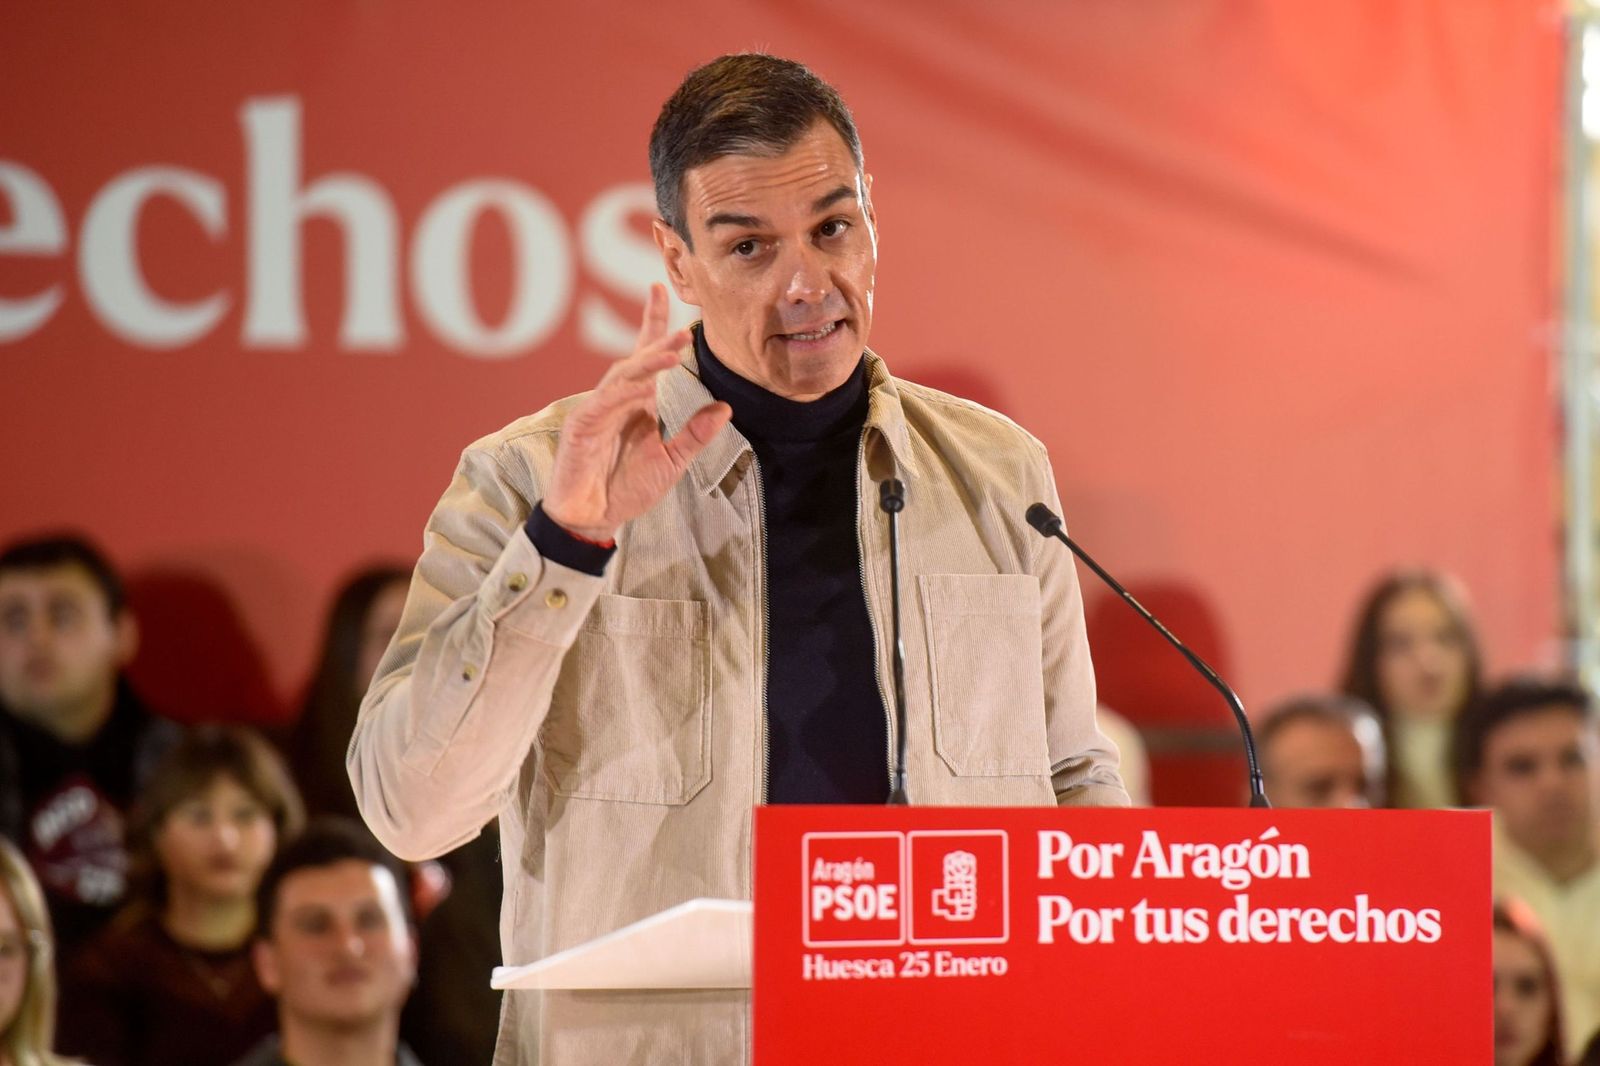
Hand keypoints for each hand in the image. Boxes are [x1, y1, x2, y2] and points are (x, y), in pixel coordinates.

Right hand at [543, 284, 731, 541]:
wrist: (593, 518)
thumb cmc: (626, 488)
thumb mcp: (671, 462)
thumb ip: (694, 435)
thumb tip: (725, 408)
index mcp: (638, 402)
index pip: (645, 355)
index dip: (653, 322)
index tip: (660, 288)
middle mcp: (617, 400)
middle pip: (635, 359)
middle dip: (657, 339)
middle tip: (683, 328)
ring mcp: (597, 411)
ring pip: (621, 376)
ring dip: (645, 363)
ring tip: (671, 351)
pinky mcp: (582, 428)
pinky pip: (603, 404)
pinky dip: (623, 394)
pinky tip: (643, 388)